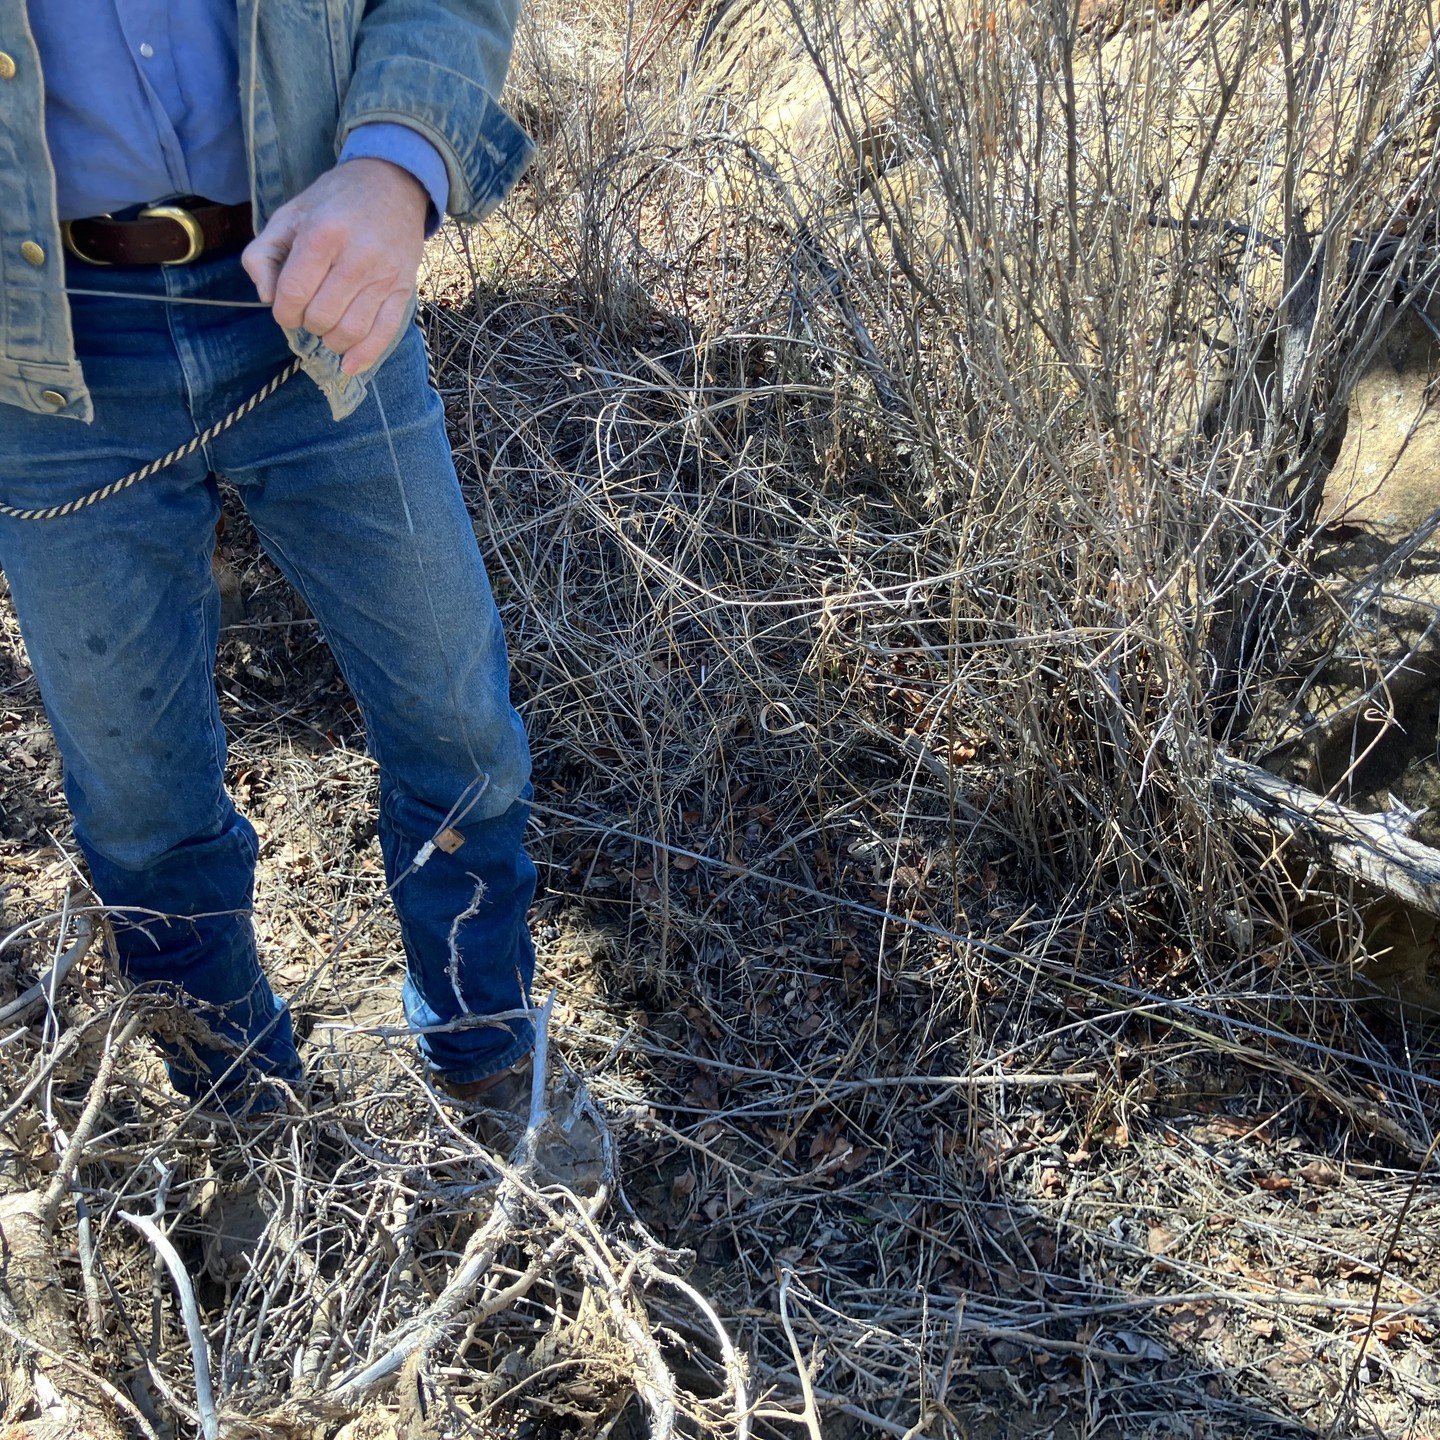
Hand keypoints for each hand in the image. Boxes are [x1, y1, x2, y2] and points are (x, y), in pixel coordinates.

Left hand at [242, 158, 427, 375]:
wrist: (393, 184)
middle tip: (308, 311)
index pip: (294, 294)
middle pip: (321, 317)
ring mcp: (384, 277)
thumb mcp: (289, 214)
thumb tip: (267, 297)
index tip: (285, 308)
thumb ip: (264, 253)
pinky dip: (364, 357)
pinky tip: (349, 365)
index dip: (283, 311)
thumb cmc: (335, 200)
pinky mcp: (403, 291)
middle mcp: (357, 258)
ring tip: (327, 326)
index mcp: (323, 235)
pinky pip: (384, 334)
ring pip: (351, 331)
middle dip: (307, 323)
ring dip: (331, 340)